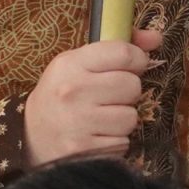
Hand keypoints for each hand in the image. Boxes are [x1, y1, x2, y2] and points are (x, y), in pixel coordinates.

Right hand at [23, 30, 163, 164]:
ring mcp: (78, 122)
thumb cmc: (62, 95)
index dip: (136, 59)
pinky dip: (115, 141)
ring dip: (122, 120)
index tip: (131, 66)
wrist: (32, 135)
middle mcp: (72, 91)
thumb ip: (117, 48)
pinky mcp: (84, 150)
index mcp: (70, 64)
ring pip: (130, 117)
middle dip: (127, 92)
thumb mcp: (79, 64)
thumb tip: (156, 38)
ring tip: (102, 119)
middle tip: (110, 97)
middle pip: (131, 85)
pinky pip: (122, 142)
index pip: (123, 53)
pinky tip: (96, 136)